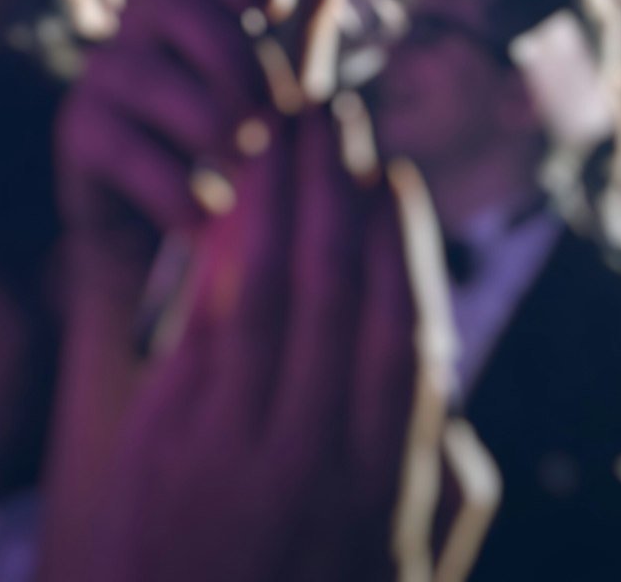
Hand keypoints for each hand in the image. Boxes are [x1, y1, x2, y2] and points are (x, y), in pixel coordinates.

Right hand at [57, 0, 274, 301]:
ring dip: (206, 120)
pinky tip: (205, 213)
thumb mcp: (280, 85)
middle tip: (266, 118)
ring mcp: (104, 77)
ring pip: (147, 73)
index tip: (278, 8)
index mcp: (193, 6)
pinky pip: (121, 145)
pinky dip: (173, 184)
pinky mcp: (78, 134)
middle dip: (233, 58)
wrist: (168, 250)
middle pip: (178, 3)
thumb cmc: (234, 154)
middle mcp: (141, 28)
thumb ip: (309, 13)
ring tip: (242, 163)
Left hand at [93, 109, 426, 581]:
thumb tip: (457, 433)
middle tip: (337, 109)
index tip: (394, 176)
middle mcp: (318, 457)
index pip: (409, 335)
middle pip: (346, 288)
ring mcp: (237, 443)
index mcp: (380, 493)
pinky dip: (225, 238)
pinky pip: (206, 312)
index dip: (406, 243)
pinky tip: (229, 184)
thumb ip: (430, 510)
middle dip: (342, 185)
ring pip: (278, 282)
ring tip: (284, 116)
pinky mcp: (163, 436)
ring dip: (285, 187)